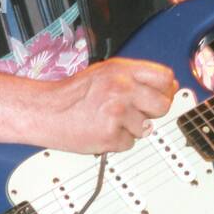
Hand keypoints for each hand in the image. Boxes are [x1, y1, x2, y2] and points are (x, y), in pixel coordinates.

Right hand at [46, 57, 177, 154]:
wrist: (45, 111)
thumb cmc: (72, 94)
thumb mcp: (104, 73)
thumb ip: (134, 77)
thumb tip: (167, 87)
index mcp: (122, 70)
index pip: (165, 77)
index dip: (166, 90)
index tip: (161, 96)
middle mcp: (122, 88)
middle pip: (163, 106)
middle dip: (152, 113)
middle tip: (134, 113)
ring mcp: (117, 112)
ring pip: (146, 128)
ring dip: (131, 129)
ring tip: (108, 120)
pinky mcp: (110, 135)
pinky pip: (130, 143)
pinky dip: (117, 141)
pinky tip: (102, 131)